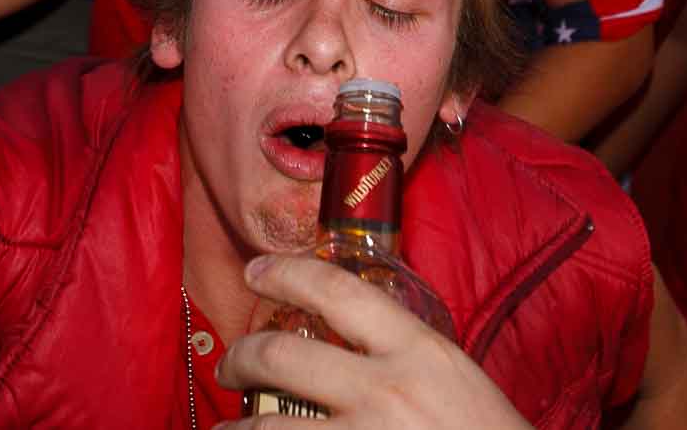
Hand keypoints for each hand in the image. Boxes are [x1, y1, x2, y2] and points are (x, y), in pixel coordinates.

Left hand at [215, 254, 533, 429]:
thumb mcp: (456, 379)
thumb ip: (405, 356)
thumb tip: (348, 342)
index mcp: (419, 350)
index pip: (336, 290)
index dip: (285, 273)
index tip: (255, 272)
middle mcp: (386, 391)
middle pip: (283, 357)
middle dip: (242, 358)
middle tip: (230, 364)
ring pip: (269, 426)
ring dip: (239, 427)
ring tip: (232, 428)